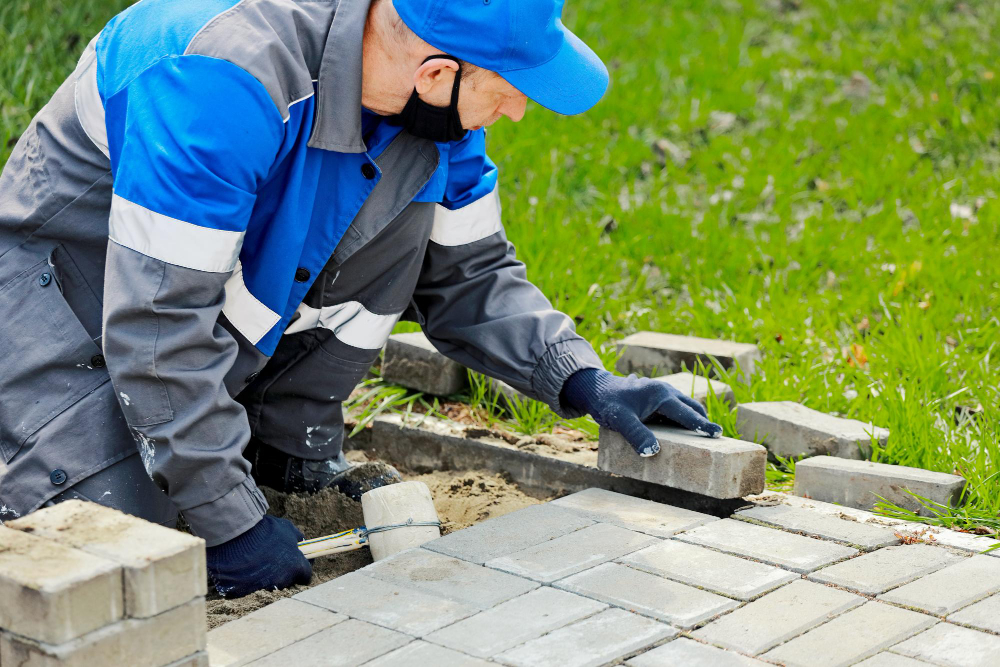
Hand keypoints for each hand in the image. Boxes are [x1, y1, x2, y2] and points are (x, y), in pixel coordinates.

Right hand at [205, 515, 311, 597]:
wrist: (238, 535)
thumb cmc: (265, 530)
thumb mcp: (287, 529)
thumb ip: (297, 539)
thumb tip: (302, 544)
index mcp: (296, 567)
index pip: (306, 576)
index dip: (302, 569)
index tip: (297, 563)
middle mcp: (282, 581)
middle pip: (287, 580)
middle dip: (283, 571)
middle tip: (273, 558)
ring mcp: (264, 587)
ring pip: (270, 584)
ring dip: (266, 575)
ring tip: (257, 560)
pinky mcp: (246, 591)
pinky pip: (251, 586)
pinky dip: (250, 579)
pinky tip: (246, 565)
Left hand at [561, 368, 722, 456]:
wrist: (595, 389)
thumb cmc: (607, 403)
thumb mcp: (620, 420)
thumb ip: (636, 435)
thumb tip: (653, 452)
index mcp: (660, 395)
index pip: (686, 412)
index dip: (701, 424)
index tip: (717, 433)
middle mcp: (665, 390)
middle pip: (691, 407)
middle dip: (703, 421)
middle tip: (715, 437)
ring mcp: (661, 392)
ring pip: (685, 405)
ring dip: (693, 418)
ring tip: (702, 436)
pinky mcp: (657, 396)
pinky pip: (676, 407)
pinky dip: (683, 417)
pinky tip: (681, 431)